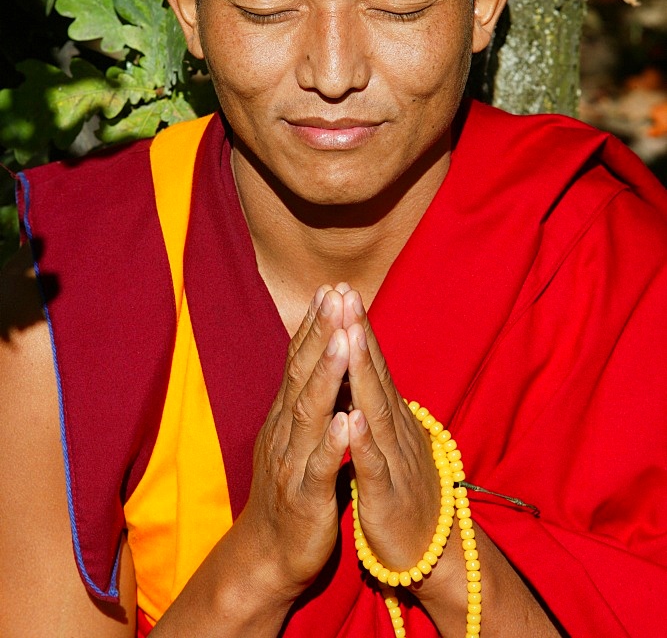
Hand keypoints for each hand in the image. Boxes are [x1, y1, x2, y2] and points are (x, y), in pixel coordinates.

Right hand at [237, 286, 350, 600]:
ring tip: (343, 341)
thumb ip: (307, 401)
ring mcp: (292, 463)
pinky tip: (346, 420)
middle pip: (302, 375)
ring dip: (326, 375)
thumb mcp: (296, 438)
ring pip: (310, 413)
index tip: (329, 290)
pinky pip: (320, 466)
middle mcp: (285, 431)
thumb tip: (321, 360)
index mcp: (286, 417)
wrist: (268, 555)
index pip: (299, 362)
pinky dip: (332, 442)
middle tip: (335, 296)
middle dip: (320, 334)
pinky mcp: (305, 497)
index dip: (313, 326)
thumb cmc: (290, 491)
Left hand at [339, 285, 440, 572]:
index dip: (358, 328)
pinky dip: (364, 439)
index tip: (341, 291)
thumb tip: (363, 369)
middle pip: (375, 375)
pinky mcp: (388, 497)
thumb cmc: (402, 494)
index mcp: (391, 418)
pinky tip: (352, 417)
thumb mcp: (389, 442)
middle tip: (345, 294)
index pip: (372, 365)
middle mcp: (396, 430)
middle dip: (359, 334)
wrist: (431, 554)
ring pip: (376, 410)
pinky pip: (374, 465)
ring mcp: (394, 461)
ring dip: (361, 371)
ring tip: (347, 335)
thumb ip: (377, 406)